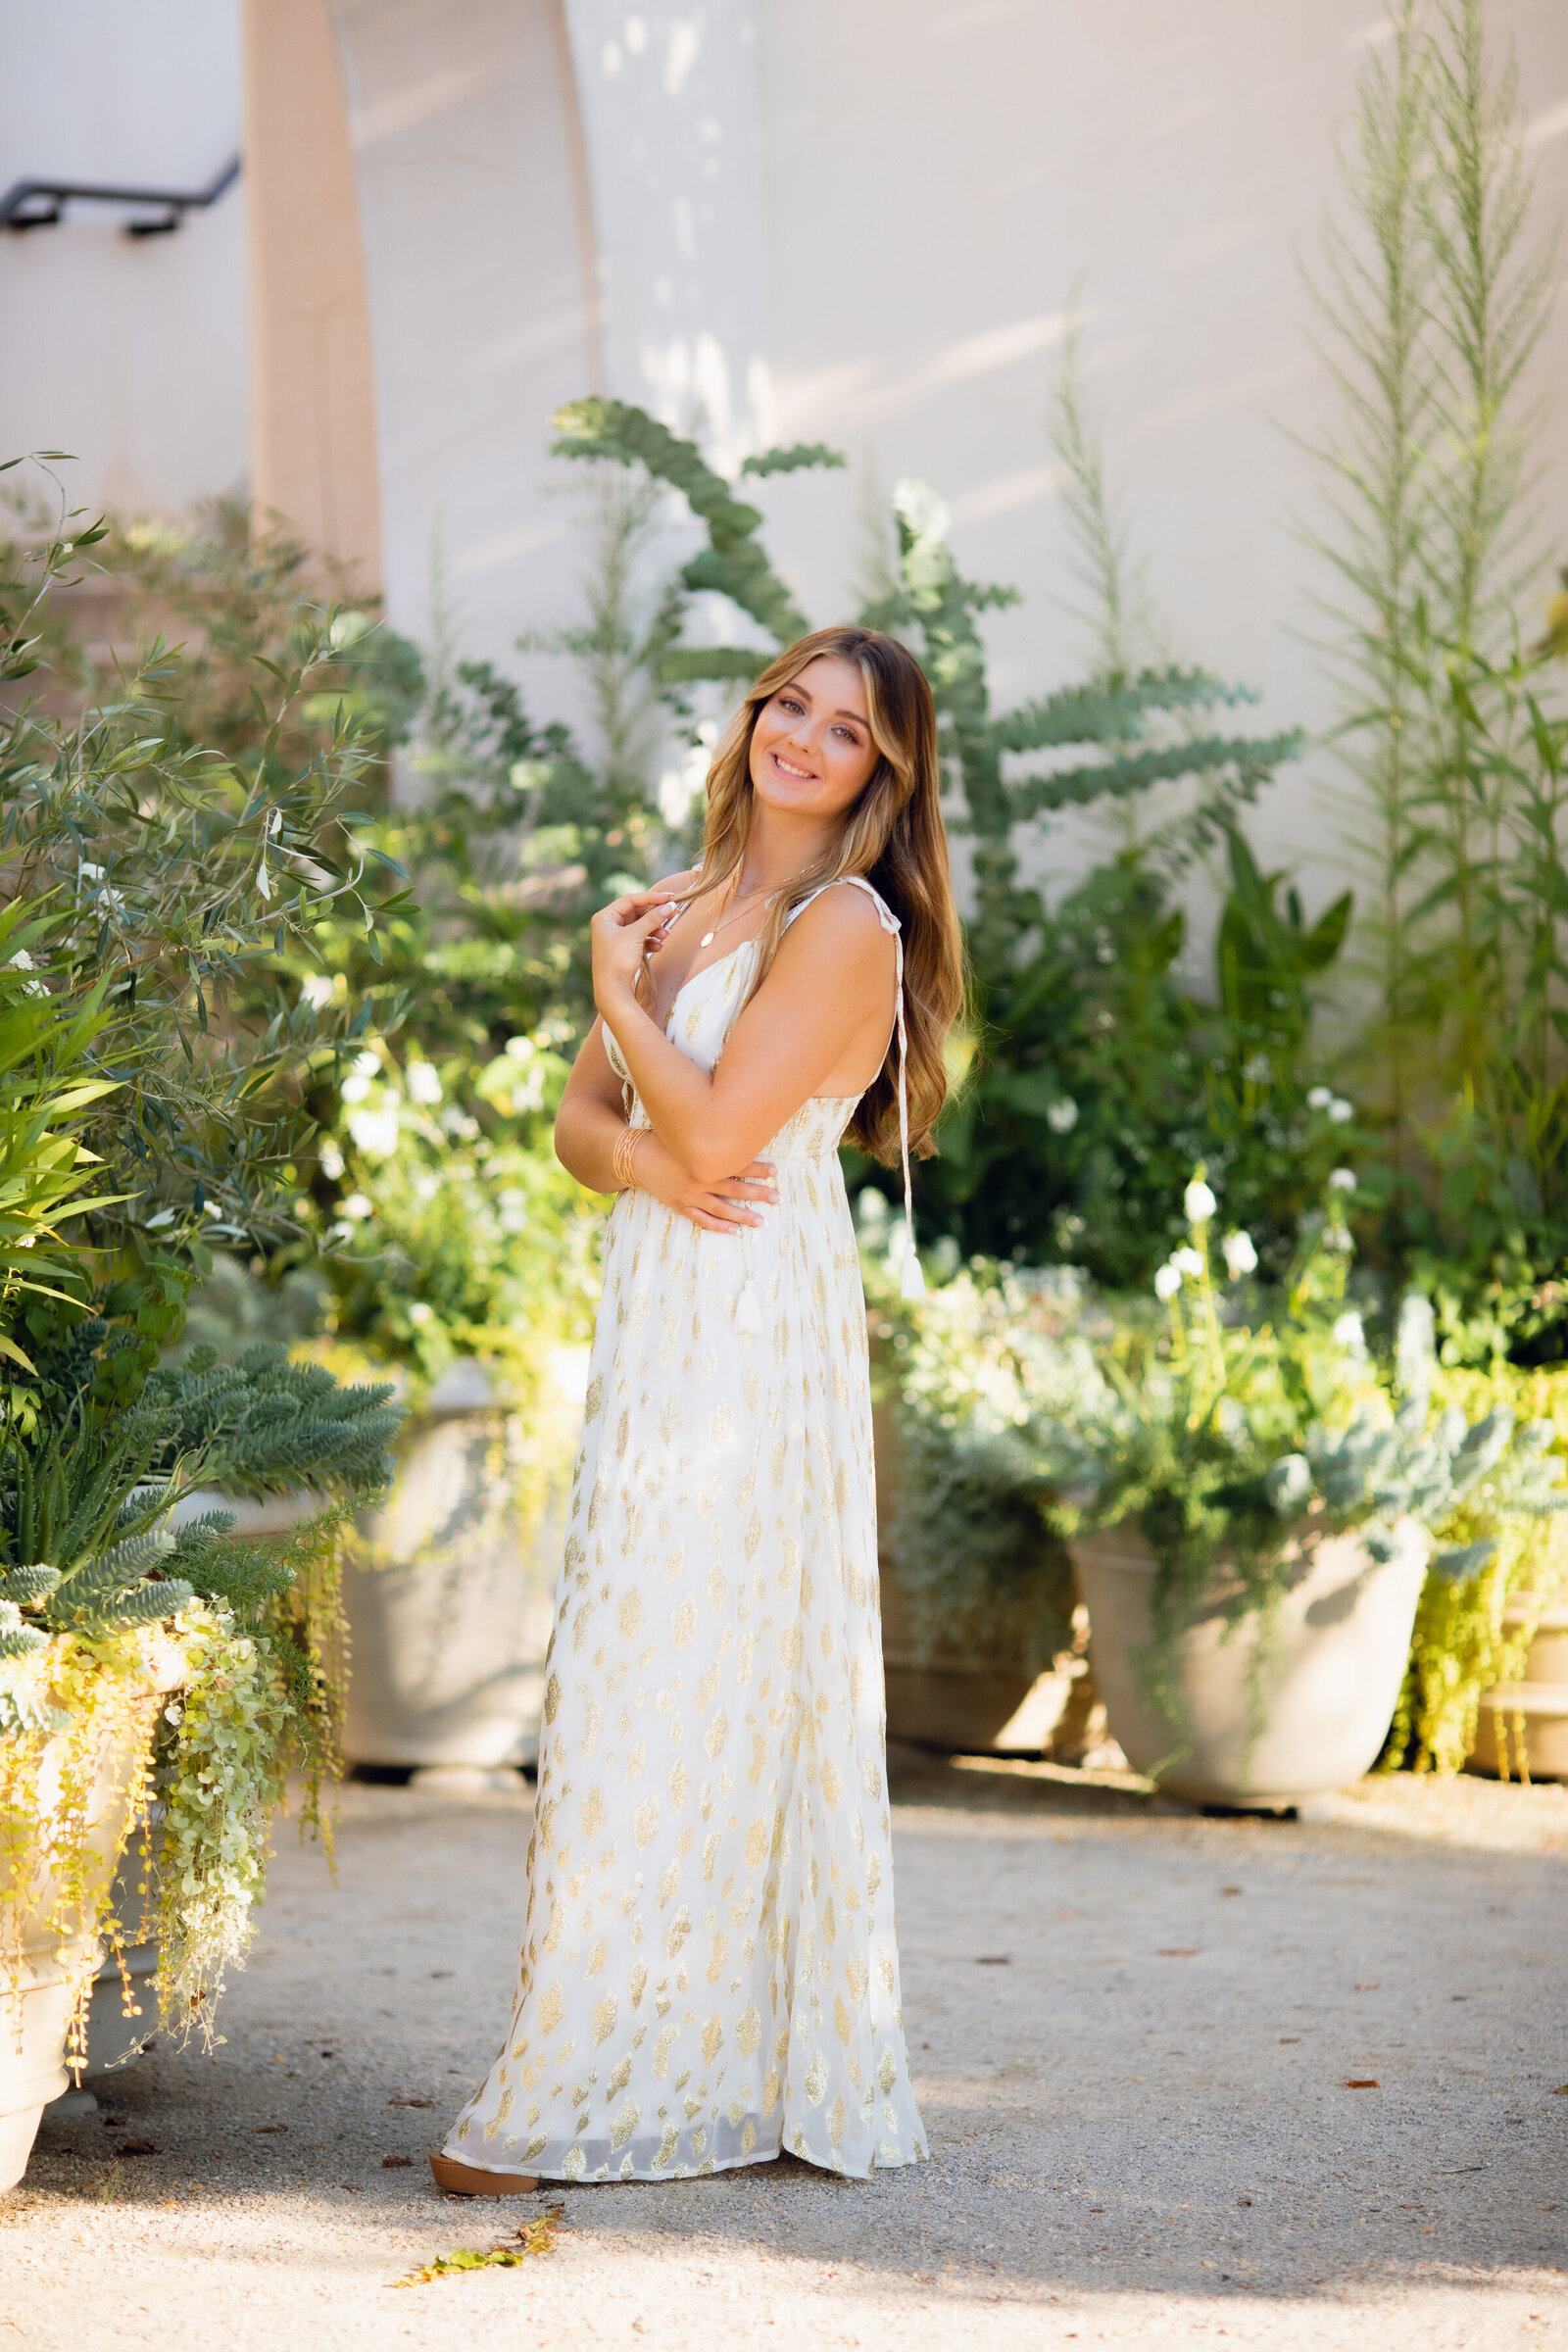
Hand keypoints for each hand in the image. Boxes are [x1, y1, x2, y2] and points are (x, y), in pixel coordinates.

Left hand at [591, 887, 678, 1019]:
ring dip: (655, 929)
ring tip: (666, 935)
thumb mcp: (636, 935)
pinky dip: (651, 941)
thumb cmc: (618, 960)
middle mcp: (609, 925)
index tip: (670, 897)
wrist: (613, 990)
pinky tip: (658, 947)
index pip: (631, 900)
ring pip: (641, 926)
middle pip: (637, 913)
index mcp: (605, 917)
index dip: (651, 898)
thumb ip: (653, 918)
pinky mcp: (624, 950)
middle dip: (656, 915)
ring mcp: (616, 938)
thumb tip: (669, 906)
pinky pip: (641, 939)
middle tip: (674, 912)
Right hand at [631, 1134, 777, 1235]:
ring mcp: (690, 1195)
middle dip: (758, 1194)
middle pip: (735, 1189)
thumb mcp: (686, 1135)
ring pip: (722, 1209)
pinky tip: (735, 1231)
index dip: (757, 1169)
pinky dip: (719, 1227)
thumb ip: (709, 1136)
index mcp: (702, 1159)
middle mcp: (699, 1179)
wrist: (636, 1157)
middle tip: (778, 1198)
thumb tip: (735, 1130)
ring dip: (743, 1216)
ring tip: (762, 1221)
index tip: (775, 1171)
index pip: (736, 1164)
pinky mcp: (681, 1205)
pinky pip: (703, 1220)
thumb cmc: (663, 1141)